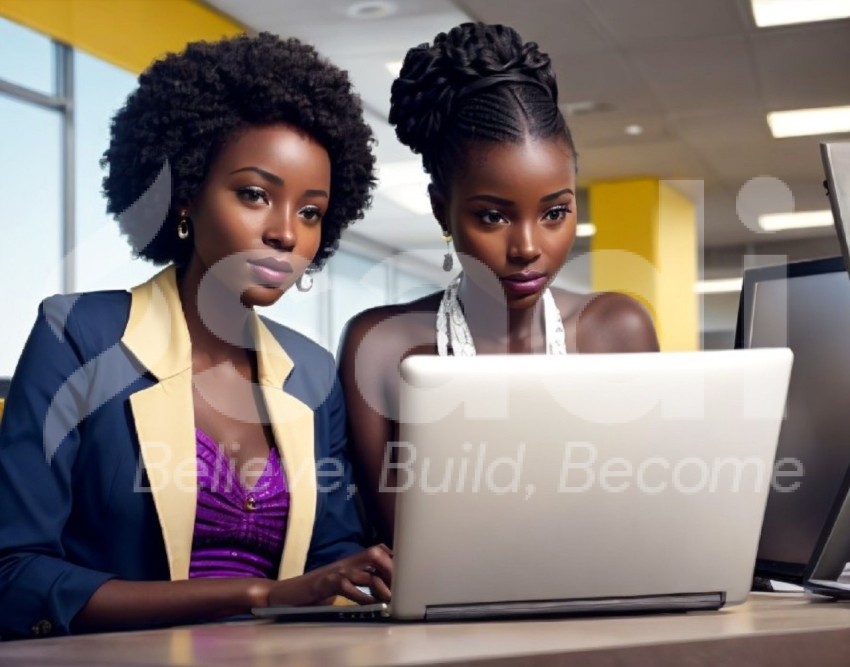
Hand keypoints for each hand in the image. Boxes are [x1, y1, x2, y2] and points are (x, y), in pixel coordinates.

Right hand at [266, 544, 392, 606]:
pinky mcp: (328, 584)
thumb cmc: (322, 587)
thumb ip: (365, 576)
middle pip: (376, 554)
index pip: (380, 550)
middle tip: (402, 585)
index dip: (395, 558)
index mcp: (354, 559)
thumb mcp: (346, 579)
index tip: (408, 570)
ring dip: (382, 587)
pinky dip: (363, 597)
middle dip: (392, 568)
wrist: (293, 592)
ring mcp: (338, 571)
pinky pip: (349, 587)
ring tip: (390, 599)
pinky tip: (371, 604)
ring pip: (366, 572)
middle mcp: (348, 561)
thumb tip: (390, 583)